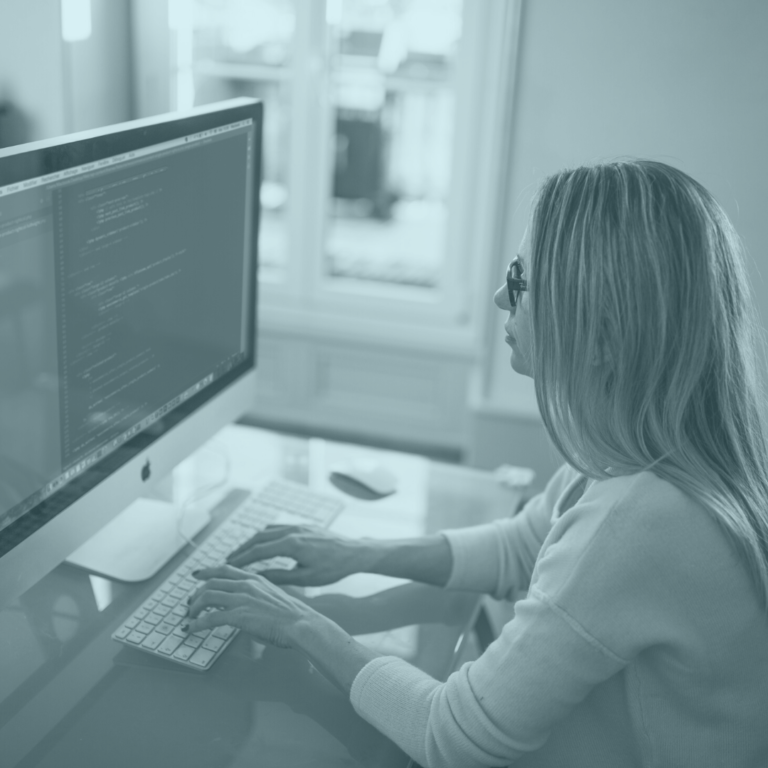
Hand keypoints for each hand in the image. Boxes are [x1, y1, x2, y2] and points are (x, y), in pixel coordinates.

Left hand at [186, 564, 317, 648]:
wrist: (301, 623)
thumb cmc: (292, 615)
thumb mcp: (272, 597)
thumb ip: (256, 598)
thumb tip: (245, 609)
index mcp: (255, 578)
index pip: (225, 569)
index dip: (207, 570)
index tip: (197, 574)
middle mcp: (246, 584)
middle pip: (211, 582)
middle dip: (196, 592)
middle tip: (190, 603)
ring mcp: (242, 598)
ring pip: (207, 596)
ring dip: (194, 608)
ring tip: (189, 617)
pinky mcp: (239, 615)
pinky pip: (209, 618)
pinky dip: (196, 624)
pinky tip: (191, 629)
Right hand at [225, 524, 367, 585]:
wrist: (354, 552)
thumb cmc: (334, 568)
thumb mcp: (306, 578)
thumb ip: (280, 576)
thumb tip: (258, 578)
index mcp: (292, 544)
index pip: (259, 550)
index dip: (241, 558)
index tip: (227, 566)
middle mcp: (293, 531)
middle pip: (259, 537)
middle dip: (242, 548)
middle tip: (227, 560)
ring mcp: (298, 526)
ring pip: (268, 530)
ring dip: (252, 540)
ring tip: (240, 552)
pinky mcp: (304, 525)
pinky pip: (279, 527)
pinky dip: (265, 534)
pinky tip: (261, 542)